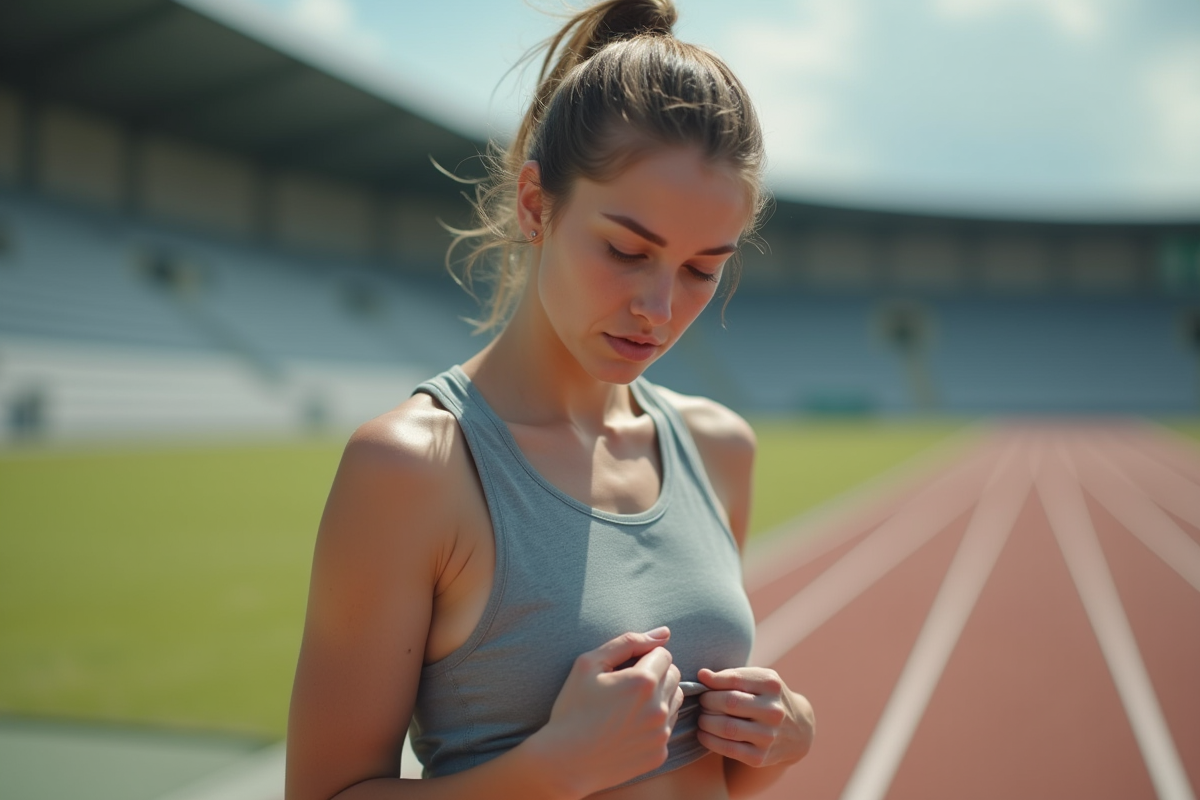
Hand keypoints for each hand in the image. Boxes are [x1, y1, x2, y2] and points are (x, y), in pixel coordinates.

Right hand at [531, 627, 682, 795]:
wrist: (565, 761)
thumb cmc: (573, 709)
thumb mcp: (589, 664)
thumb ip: (628, 642)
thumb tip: (664, 633)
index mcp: (643, 681)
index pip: (664, 654)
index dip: (644, 657)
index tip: (624, 670)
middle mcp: (658, 708)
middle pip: (673, 676)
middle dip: (655, 674)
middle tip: (625, 687)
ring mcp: (661, 733)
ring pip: (674, 700)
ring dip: (658, 697)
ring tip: (628, 706)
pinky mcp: (659, 754)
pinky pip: (666, 727)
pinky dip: (653, 723)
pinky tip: (627, 728)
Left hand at [695, 667, 814, 768]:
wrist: (796, 731)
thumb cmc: (767, 698)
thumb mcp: (758, 680)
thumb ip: (731, 675)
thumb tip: (702, 675)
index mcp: (772, 685)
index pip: (734, 679)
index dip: (712, 681)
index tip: (702, 681)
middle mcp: (773, 711)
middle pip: (729, 702)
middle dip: (707, 701)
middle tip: (702, 702)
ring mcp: (768, 736)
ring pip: (726, 727)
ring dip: (706, 721)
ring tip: (702, 718)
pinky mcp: (760, 757)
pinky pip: (727, 749)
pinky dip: (709, 740)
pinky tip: (703, 734)